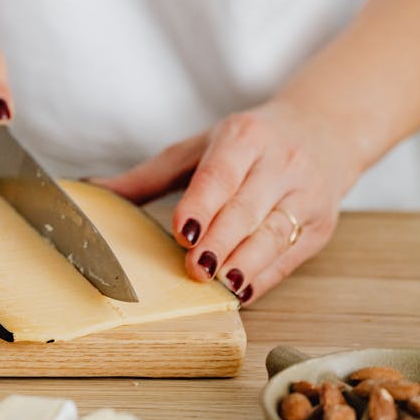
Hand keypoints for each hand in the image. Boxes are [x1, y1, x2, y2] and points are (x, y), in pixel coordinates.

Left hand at [96, 100, 359, 303]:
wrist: (324, 131)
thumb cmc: (250, 144)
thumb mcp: (200, 147)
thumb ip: (150, 174)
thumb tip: (94, 190)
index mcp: (245, 137)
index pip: (221, 173)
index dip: (202, 203)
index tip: (183, 231)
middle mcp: (280, 162)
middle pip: (247, 207)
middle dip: (221, 240)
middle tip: (195, 268)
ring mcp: (305, 194)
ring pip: (275, 233)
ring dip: (247, 262)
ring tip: (222, 284)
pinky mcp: (322, 224)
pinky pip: (291, 254)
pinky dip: (267, 275)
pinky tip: (244, 289)